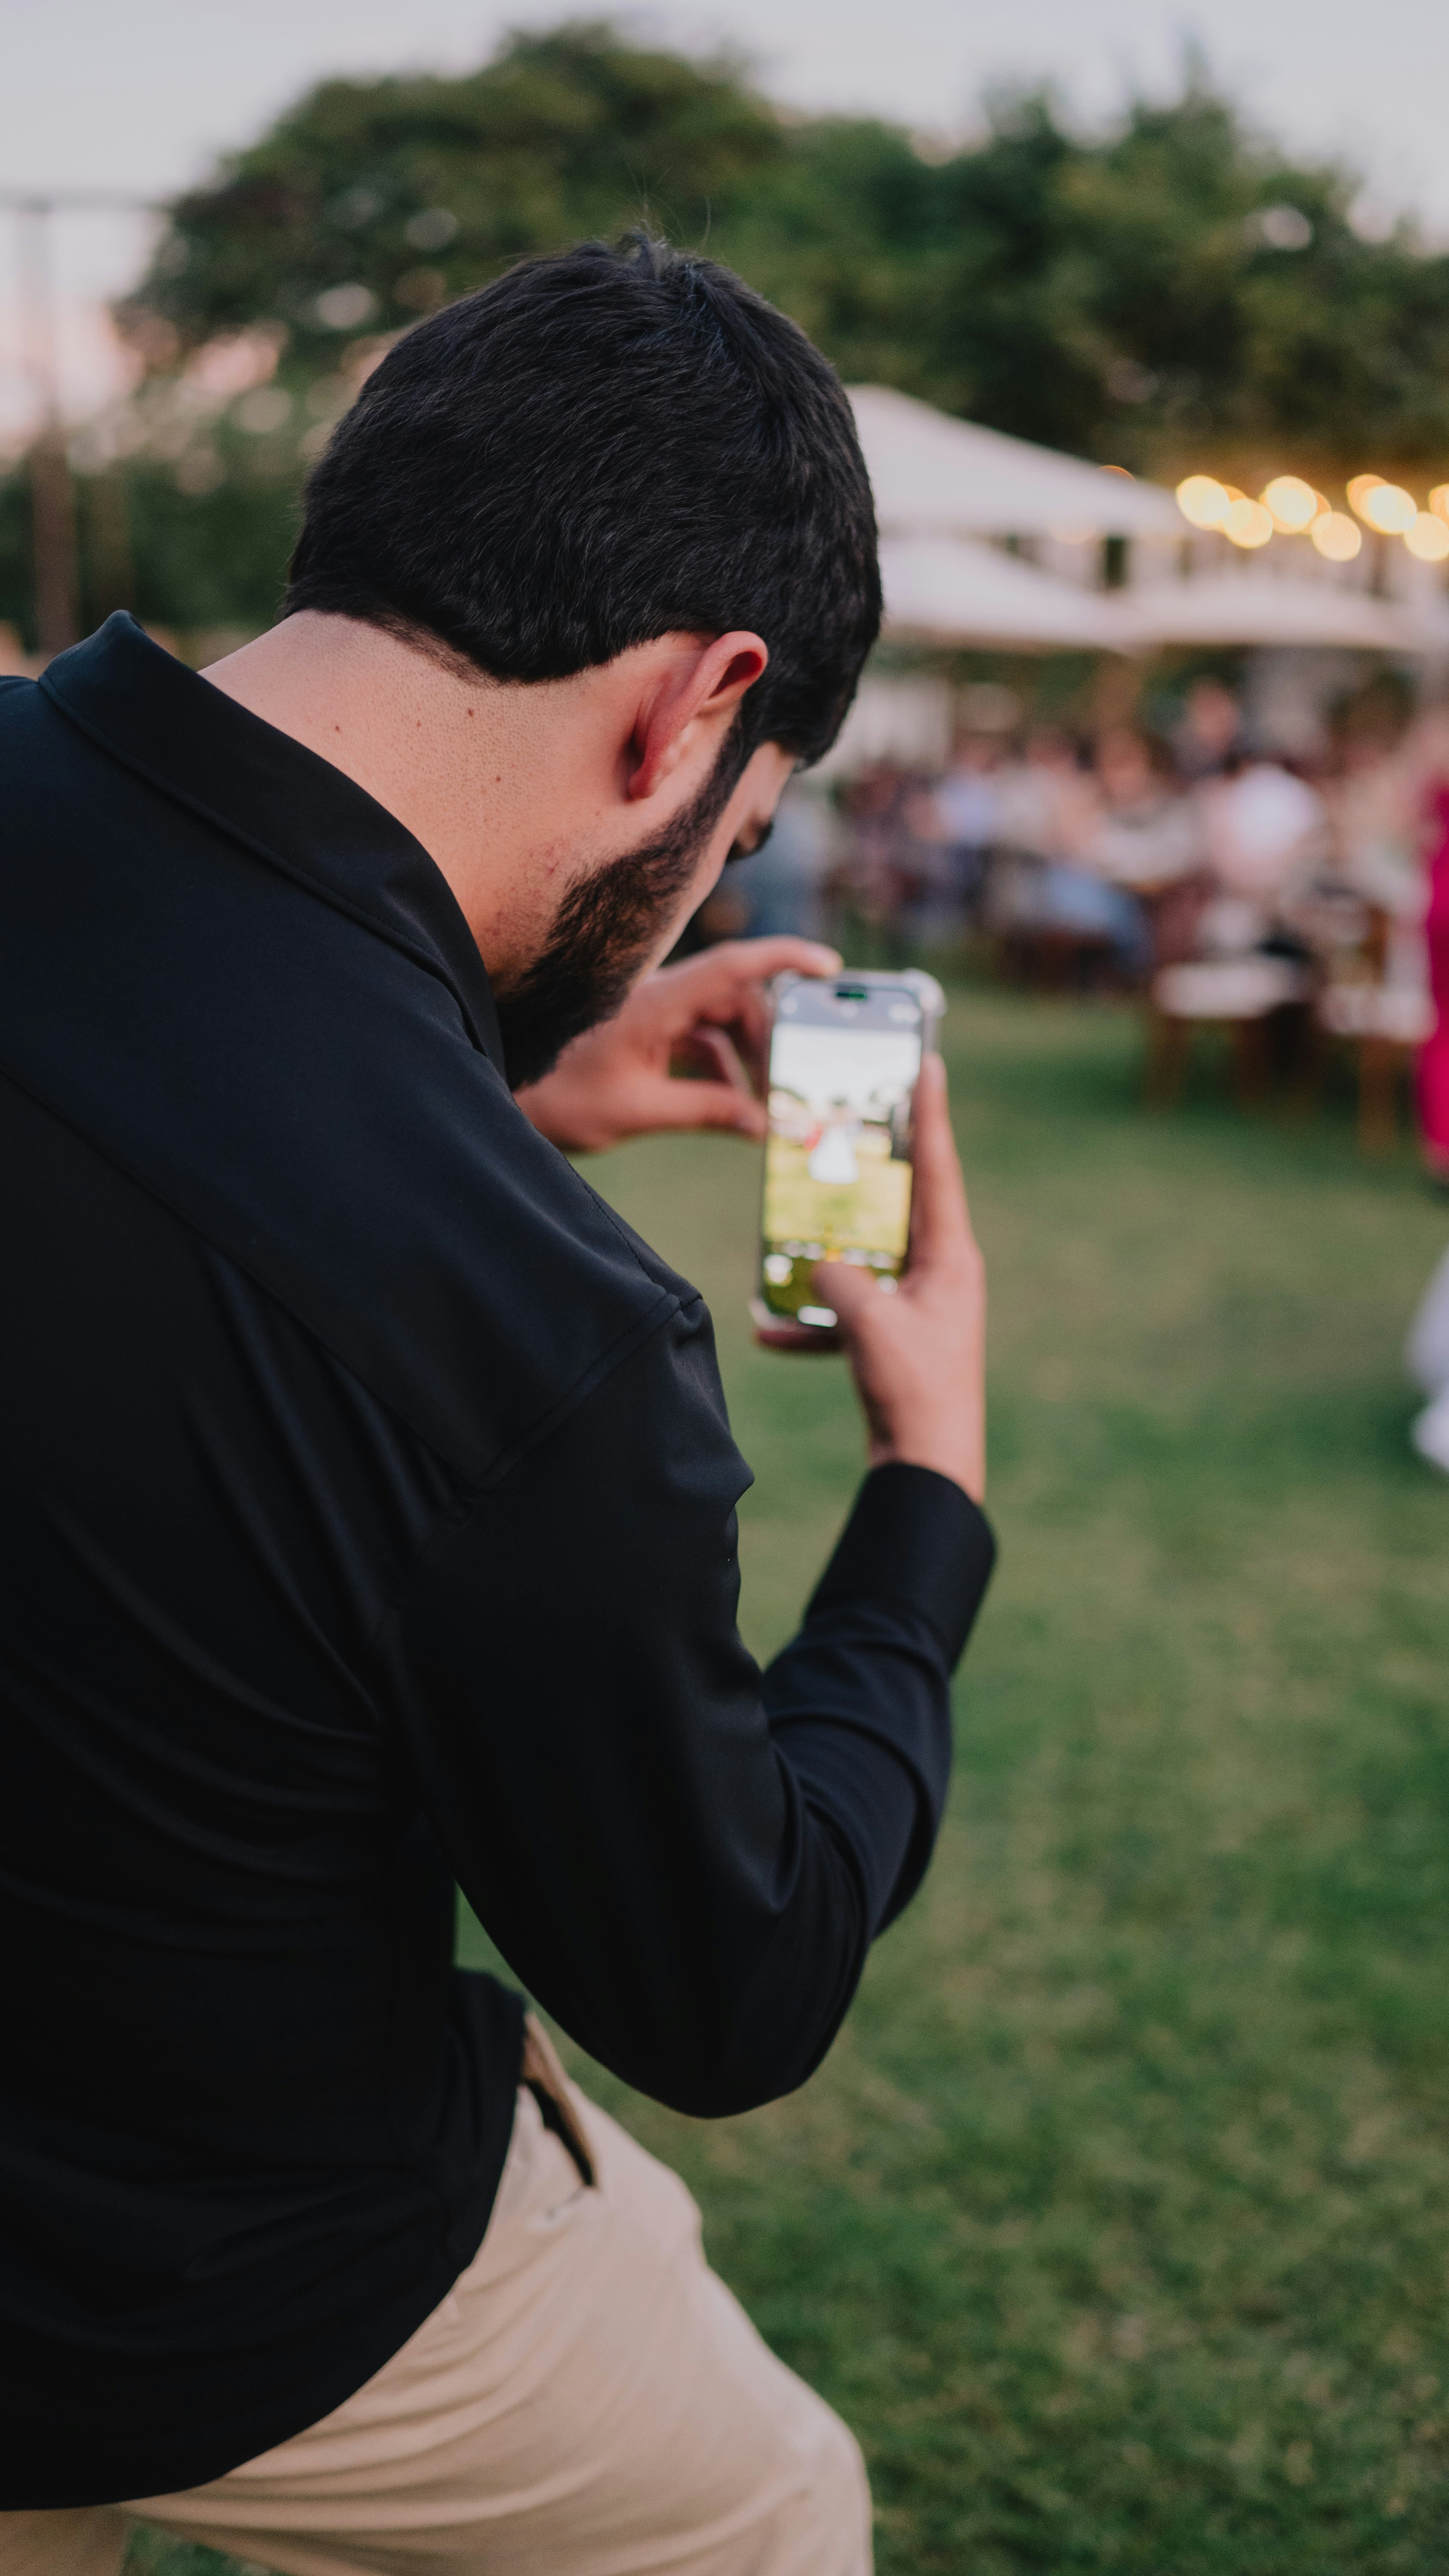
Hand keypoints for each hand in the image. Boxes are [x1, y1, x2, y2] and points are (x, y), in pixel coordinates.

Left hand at [515, 936, 839, 1154]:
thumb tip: (760, 1125)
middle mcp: (658, 997)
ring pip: (720, 1022)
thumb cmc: (558, 1098)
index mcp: (656, 1002)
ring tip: (758, 1110)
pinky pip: (698, 1041)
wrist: (507, 1096)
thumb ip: (704, 1113)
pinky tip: (729, 1110)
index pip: (732, 966)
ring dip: (745, 1061)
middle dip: (768, 1040)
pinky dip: (720, 1071)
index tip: (828, 967)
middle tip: (788, 1087)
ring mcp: (652, 1013)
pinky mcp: (647, 1033)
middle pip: (736, 999)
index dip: (785, 960)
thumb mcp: (639, 1112)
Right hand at [756, 1056, 985, 1500]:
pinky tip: (768, 1329)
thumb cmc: (915, 1391)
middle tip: (838, 1126)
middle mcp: (939, 1272)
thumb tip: (819, 1264)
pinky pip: (849, 1312)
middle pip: (897, 1203)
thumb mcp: (870, 1324)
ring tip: (784, 1232)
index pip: (938, 1167)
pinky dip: (812, 1320)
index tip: (927, 1062)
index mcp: (950, 1256)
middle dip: (862, 1173)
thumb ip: (838, 1278)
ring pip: (865, 1255)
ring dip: (824, 1251)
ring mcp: (918, 1304)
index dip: (930, 1112)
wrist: (927, 1467)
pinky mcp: (896, 1337)